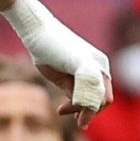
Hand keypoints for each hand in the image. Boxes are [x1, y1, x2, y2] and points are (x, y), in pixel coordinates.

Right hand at [2, 0, 112, 125]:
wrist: (36, 28)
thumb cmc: (45, 49)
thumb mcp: (61, 75)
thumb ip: (73, 89)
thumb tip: (80, 106)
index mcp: (97, 68)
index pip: (101, 97)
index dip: (86, 110)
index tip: (61, 110)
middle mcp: (100, 66)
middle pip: (103, 101)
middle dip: (86, 112)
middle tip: (60, 111)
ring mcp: (95, 65)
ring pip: (99, 100)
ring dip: (83, 111)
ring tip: (61, 110)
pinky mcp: (85, 65)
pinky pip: (92, 92)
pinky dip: (83, 104)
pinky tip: (67, 106)